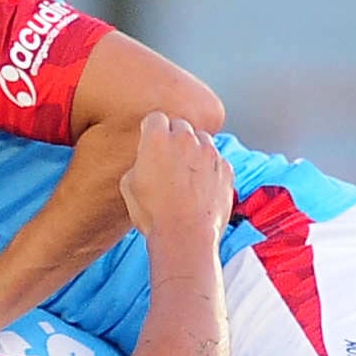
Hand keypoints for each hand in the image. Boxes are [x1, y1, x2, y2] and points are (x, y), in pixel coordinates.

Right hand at [119, 112, 233, 250]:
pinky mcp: (226, 168)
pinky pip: (217, 160)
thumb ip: (139, 162)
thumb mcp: (128, 186)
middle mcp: (186, 138)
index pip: (154, 118)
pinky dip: (211, 169)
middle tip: (168, 163)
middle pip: (180, 126)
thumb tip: (146, 161)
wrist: (186, 236)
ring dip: (195, 152)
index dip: (152, 132)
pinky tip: (201, 189)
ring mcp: (210, 152)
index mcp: (157, 138)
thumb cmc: (153, 214)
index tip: (151, 144)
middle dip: (175, 140)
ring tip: (186, 178)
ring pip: (202, 141)